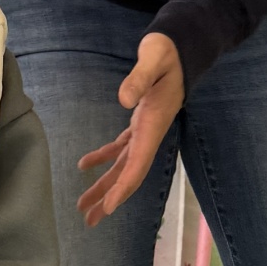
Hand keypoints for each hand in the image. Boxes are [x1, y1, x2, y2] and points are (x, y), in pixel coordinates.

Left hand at [77, 32, 183, 227]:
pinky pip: (122, 147)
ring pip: (124, 164)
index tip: (107, 208)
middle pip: (129, 174)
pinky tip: (84, 165)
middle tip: (89, 220)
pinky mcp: (140, 120)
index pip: (138, 164)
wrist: (182, 44)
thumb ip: (139, 77)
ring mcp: (146, 128)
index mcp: (153, 124)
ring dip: (105, 184)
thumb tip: (124, 100)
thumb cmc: (168, 50)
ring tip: (84, 205)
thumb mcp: (154, 58)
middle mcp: (151, 132)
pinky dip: (104, 158)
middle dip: (110, 198)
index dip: (123, 188)